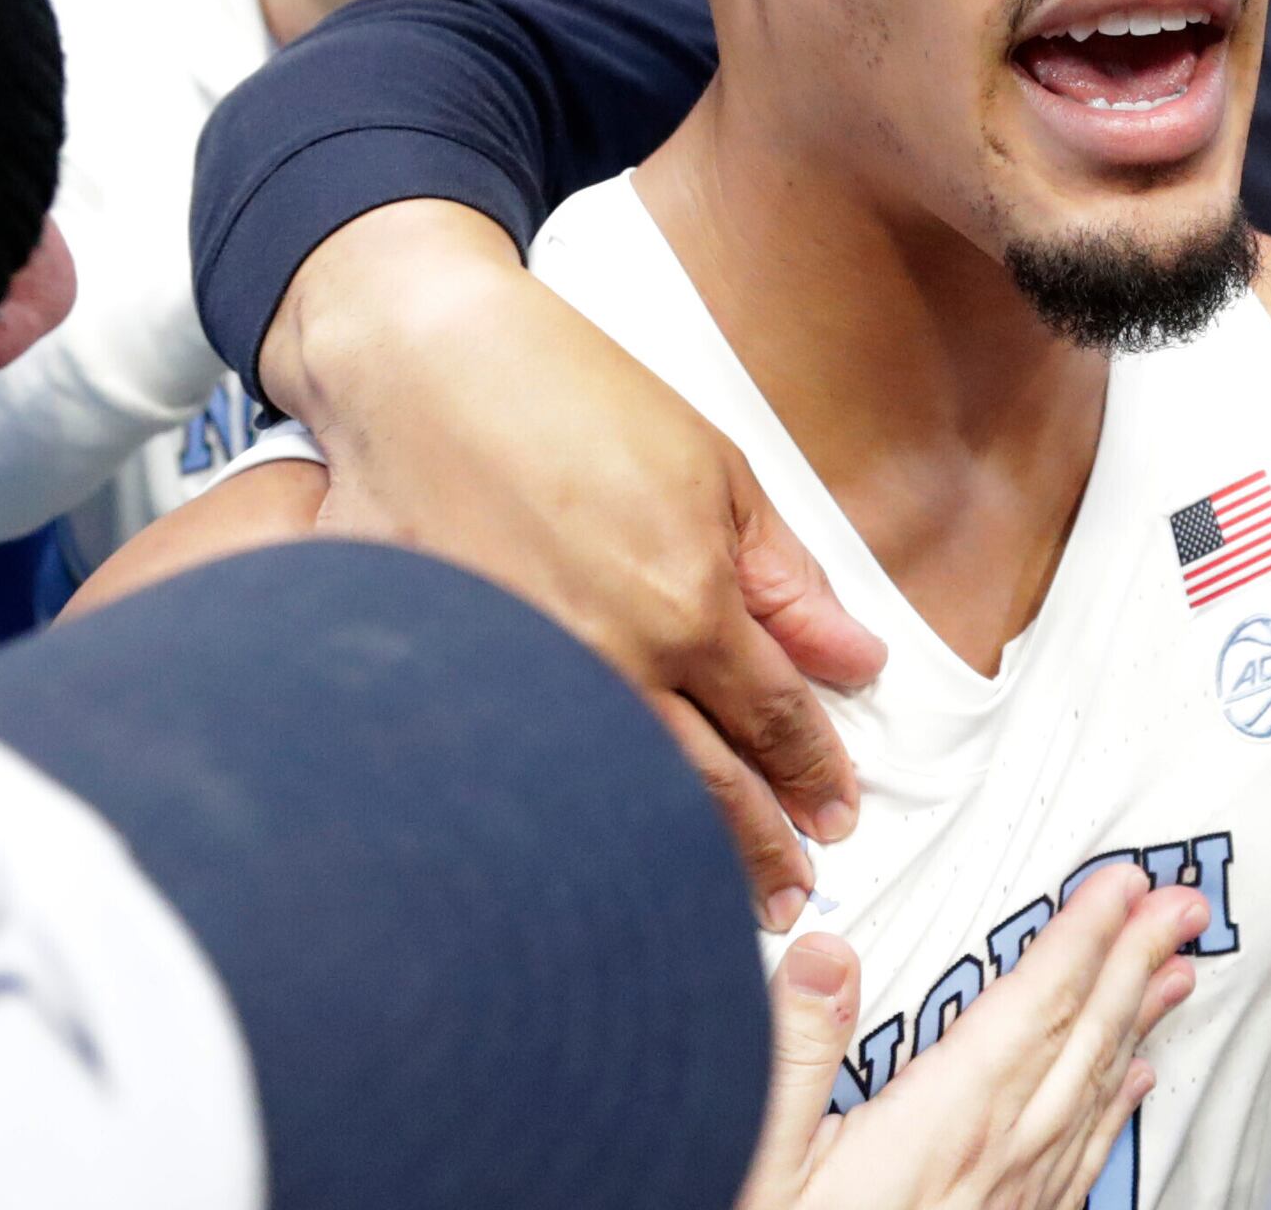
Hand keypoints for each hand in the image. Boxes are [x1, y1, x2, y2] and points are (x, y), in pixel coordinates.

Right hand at [273, 202, 890, 922]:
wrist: (417, 368)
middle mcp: (614, 661)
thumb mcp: (714, 469)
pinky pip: (534, 776)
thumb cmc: (568, 395)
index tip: (838, 811)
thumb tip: (853, 661)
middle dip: (762, 841)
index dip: (814, 770)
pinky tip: (599, 857)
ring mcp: (530, 684)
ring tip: (725, 902)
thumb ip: (786, 578)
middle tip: (796, 888)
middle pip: (708, 784)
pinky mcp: (459, 684)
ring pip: (625, 797)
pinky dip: (579, 823)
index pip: (776, 718)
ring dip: (683, 855)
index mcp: (690, 602)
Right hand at [735, 864, 1203, 1209]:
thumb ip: (794, 1051)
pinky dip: (1113, 1109)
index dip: (1081, 938)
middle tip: (1178, 904)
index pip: (1030, 1008)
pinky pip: (1080, 1162)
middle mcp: (991, 1162)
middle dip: (1132, 963)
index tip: (1122, 887)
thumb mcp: (755, 1154)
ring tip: (1175, 972)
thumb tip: (825, 951)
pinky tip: (1132, 1083)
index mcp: (939, 1126)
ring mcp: (1005, 1205)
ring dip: (1136, 1024)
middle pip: (1078, 1041)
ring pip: (1091, 1096)